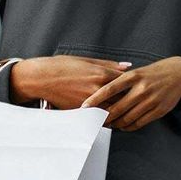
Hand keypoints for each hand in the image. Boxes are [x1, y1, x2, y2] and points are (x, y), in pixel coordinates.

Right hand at [10, 56, 131, 109]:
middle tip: (137, 104)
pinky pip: (99, 118)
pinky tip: (111, 119)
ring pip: (113, 111)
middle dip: (130, 102)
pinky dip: (107, 119)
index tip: (139, 88)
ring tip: (127, 114)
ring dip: (120, 113)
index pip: (127, 83)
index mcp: (101, 74)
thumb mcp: (87, 60)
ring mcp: (90, 102)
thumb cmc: (62, 66)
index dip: (134, 87)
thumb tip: (127, 66)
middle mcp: (98, 89)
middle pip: (123, 99)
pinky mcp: (82, 111)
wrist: (41, 78)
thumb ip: (109, 64)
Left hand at [81, 56, 180, 130]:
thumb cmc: (152, 74)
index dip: (95, 99)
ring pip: (127, 118)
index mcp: (133, 76)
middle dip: (104, 117)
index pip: (109, 89)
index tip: (84, 107)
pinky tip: (123, 126)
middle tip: (95, 121)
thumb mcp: (136, 72)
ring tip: (109, 124)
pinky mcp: (158, 110)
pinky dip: (128, 127)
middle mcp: (141, 88)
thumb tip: (100, 94)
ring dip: (115, 124)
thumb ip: (120, 81)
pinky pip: (139, 123)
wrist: (178, 75)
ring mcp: (150, 100)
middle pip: (117, 108)